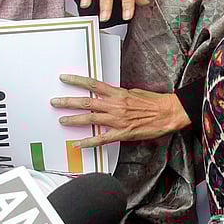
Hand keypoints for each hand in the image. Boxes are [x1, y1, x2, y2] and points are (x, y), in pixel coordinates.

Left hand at [52, 75, 190, 146]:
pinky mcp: (122, 133)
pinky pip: (101, 139)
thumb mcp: (135, 92)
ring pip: (90, 119)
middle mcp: (115, 105)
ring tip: (62, 120)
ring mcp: (117, 120)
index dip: (77, 81)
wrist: (169, 113)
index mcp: (118, 93)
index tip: (64, 78)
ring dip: (74, 120)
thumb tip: (109, 95)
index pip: (93, 85)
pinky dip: (88, 142)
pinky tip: (78, 144)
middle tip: (55, 102)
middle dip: (68, 102)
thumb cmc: (154, 102)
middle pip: (87, 102)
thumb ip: (119, 95)